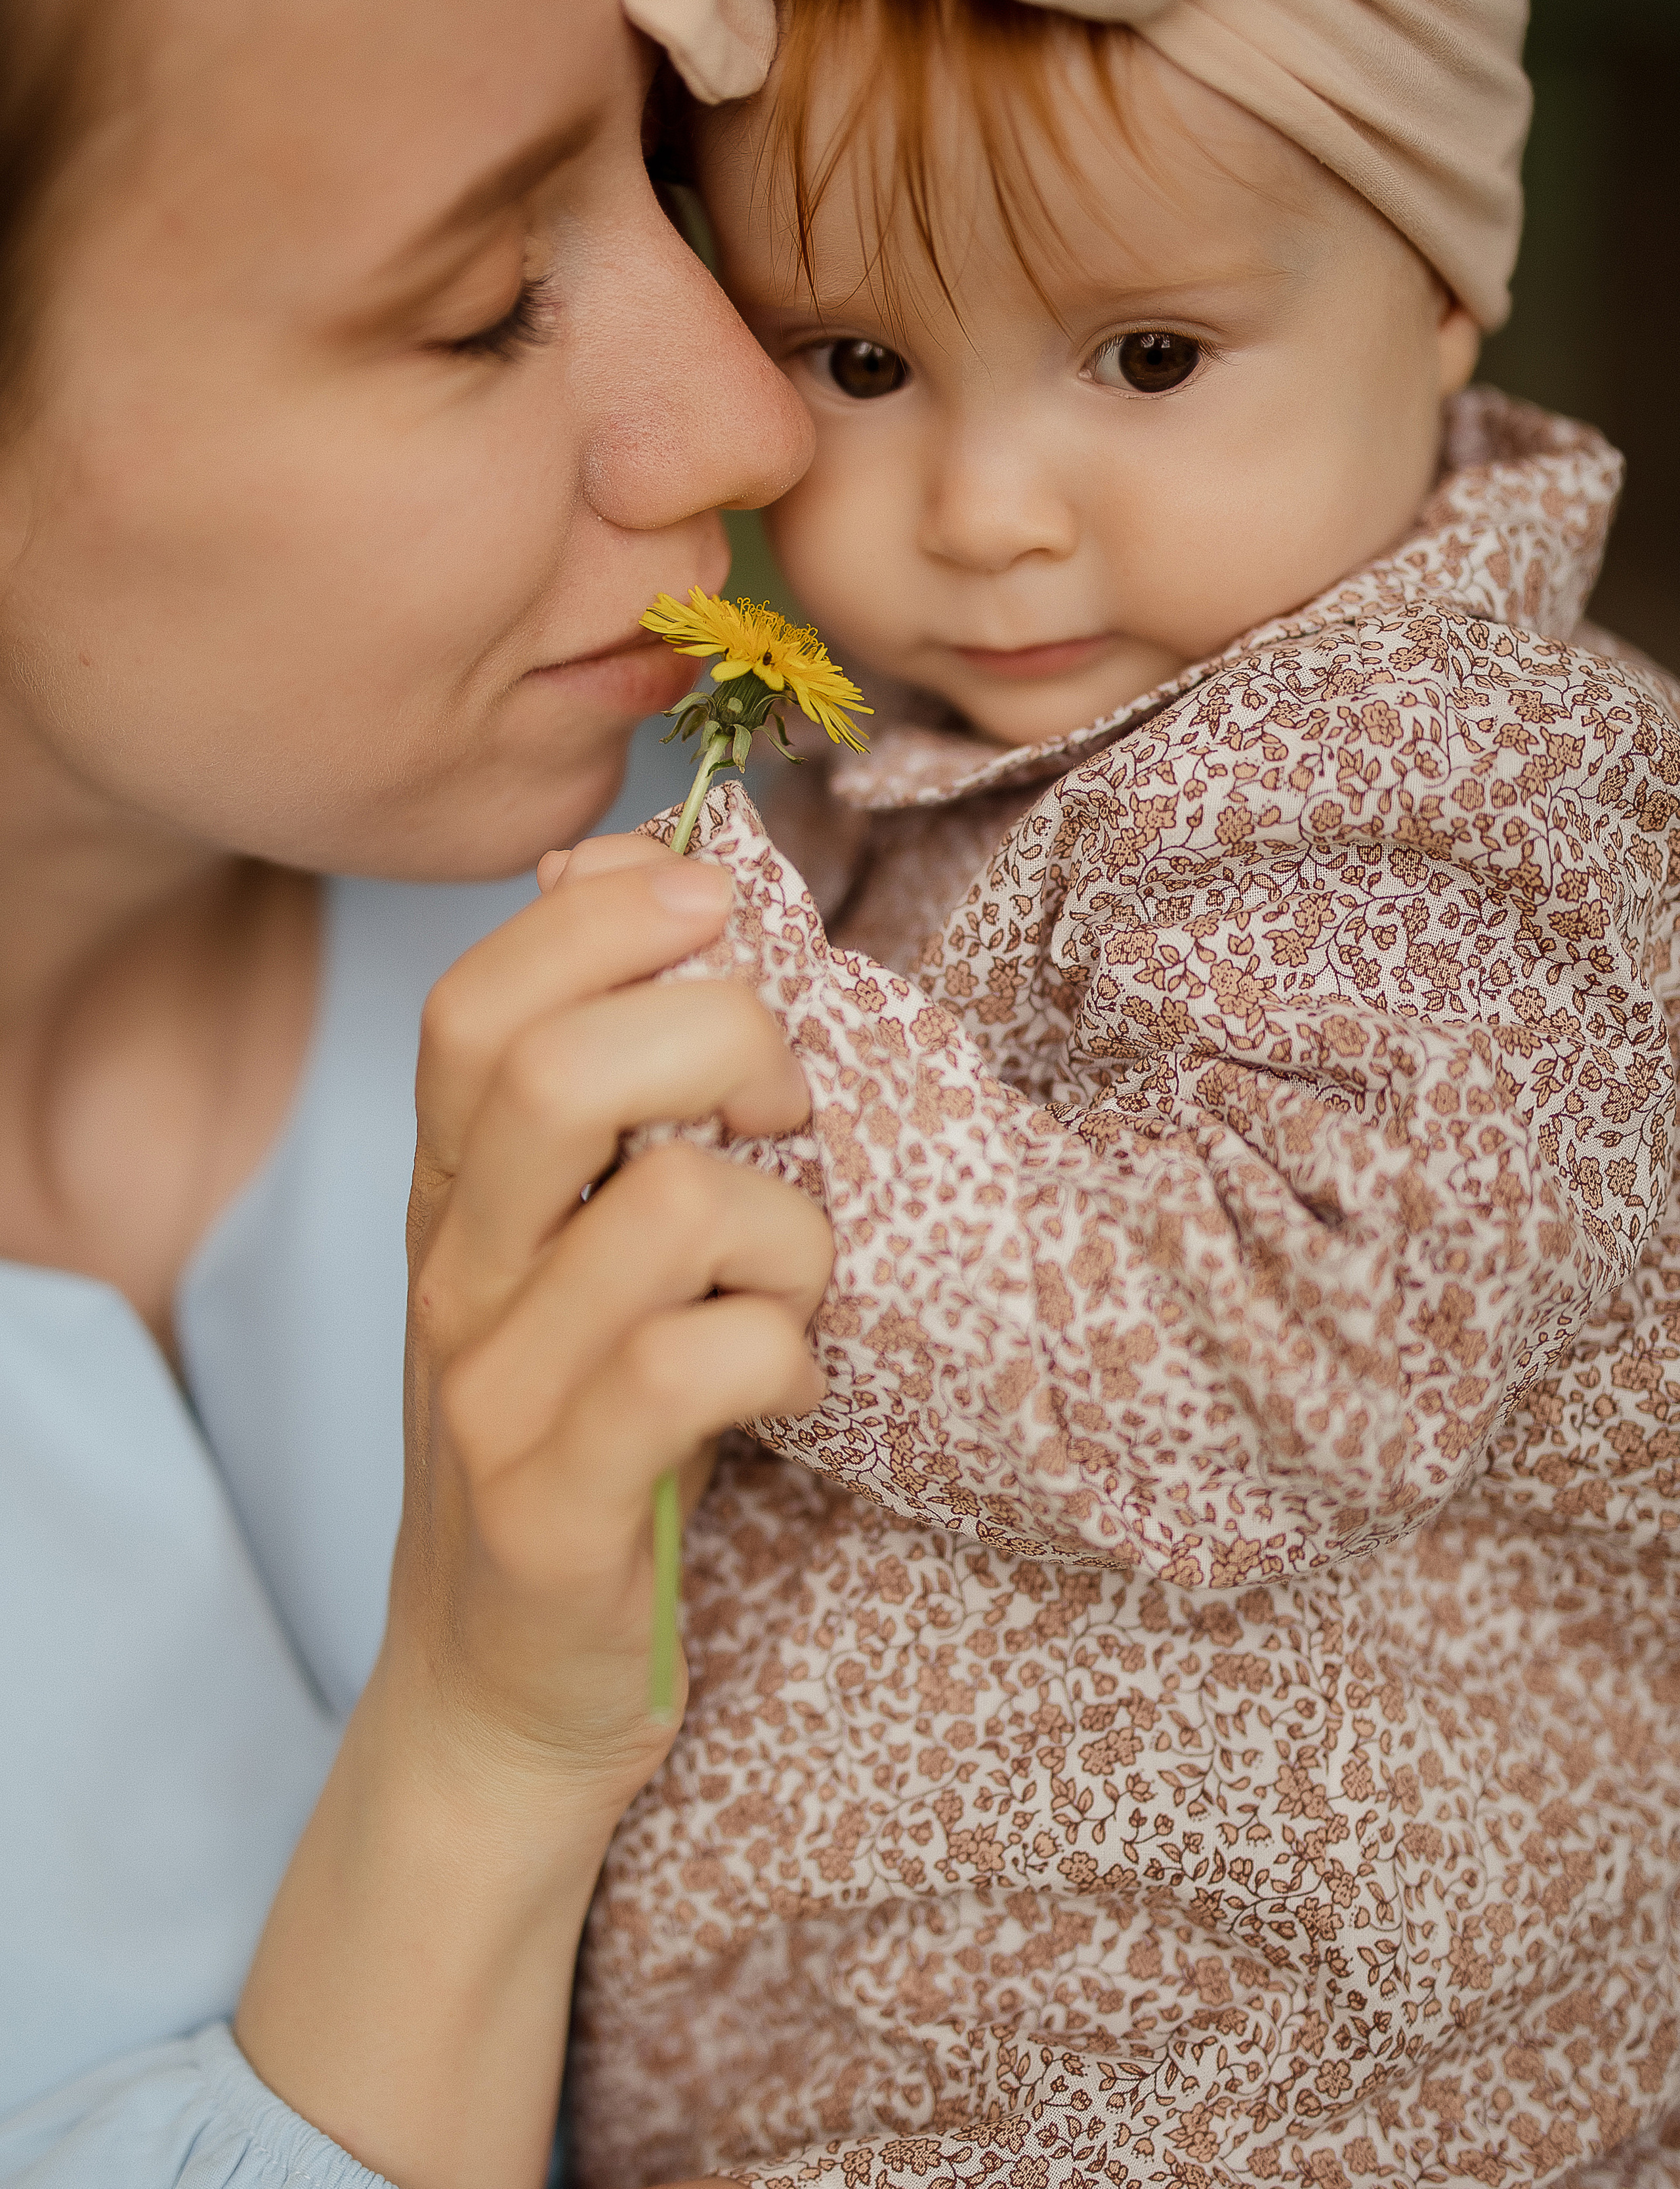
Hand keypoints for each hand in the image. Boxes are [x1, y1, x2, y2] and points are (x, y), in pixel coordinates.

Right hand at [239, 842, 829, 2188]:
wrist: (491, 1702)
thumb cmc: (572, 1445)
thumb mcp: (558, 1266)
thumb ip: (589, 1105)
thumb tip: (623, 879)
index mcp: (455, 1201)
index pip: (476, 1005)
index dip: (603, 920)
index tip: (716, 906)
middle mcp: (453, 1281)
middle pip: (559, 1073)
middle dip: (723, 1041)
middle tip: (788, 1110)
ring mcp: (493, 1401)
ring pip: (669, 1210)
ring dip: (789, 1231)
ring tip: (796, 1288)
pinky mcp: (556, 1514)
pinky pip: (697, 1370)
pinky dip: (784, 1356)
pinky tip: (789, 1388)